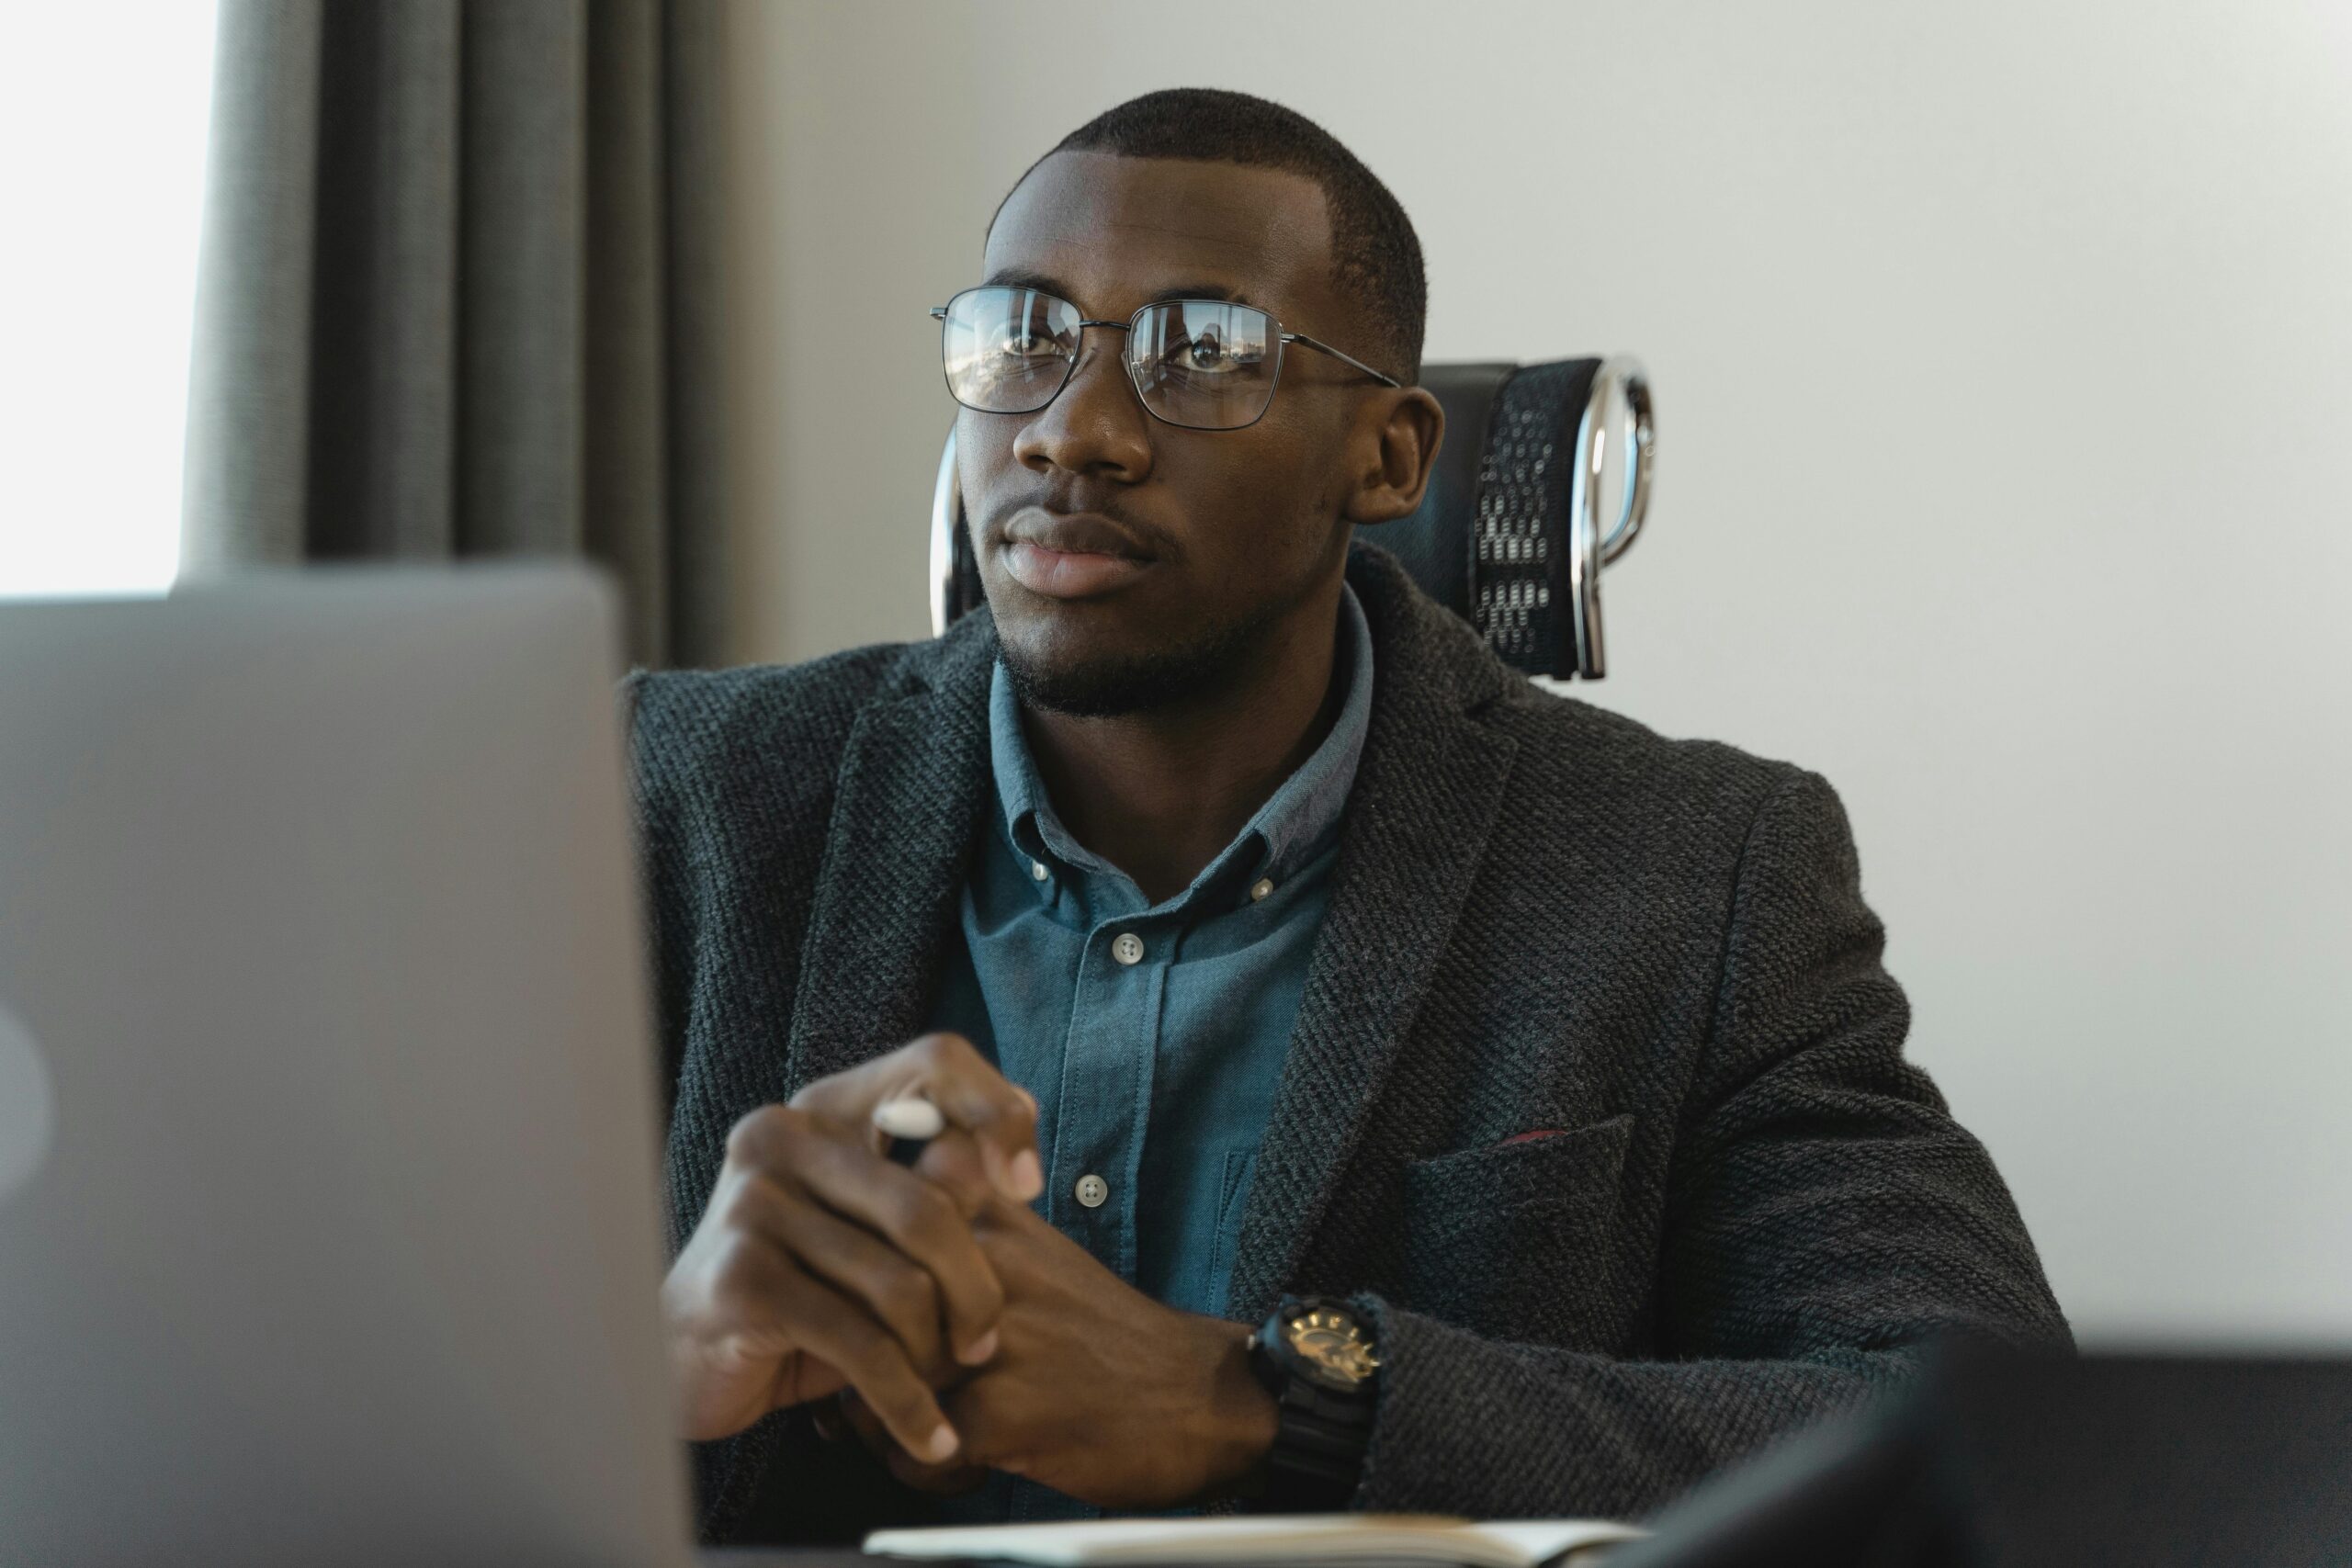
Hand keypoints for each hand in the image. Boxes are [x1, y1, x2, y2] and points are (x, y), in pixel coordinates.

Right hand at [661, 1033, 1043, 1459]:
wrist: (690, 1359)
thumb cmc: (805, 1289)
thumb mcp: (875, 1232)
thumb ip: (936, 1185)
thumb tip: (1013, 1142)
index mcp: (825, 1109)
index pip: (932, 1061)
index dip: (997, 1113)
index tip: (1027, 1187)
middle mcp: (781, 1138)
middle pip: (930, 1207)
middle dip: (976, 1290)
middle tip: (984, 1340)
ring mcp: (754, 1206)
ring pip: (902, 1285)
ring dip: (936, 1352)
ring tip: (942, 1381)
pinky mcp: (744, 1280)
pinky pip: (862, 1345)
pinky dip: (908, 1401)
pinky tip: (930, 1433)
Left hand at [833, 1196, 1277, 1509]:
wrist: (1199, 1394)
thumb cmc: (1102, 1331)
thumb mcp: (1030, 1250)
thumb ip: (949, 1238)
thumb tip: (851, 1269)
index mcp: (989, 1215)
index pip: (868, 1231)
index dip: (854, 1285)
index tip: (866, 1313)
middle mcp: (985, 1266)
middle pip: (862, 1313)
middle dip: (857, 1364)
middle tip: (878, 1390)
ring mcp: (994, 1339)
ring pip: (878, 1383)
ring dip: (886, 1421)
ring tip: (927, 1429)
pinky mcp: (1005, 1412)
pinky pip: (917, 1447)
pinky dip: (929, 1470)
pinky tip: (967, 1465)